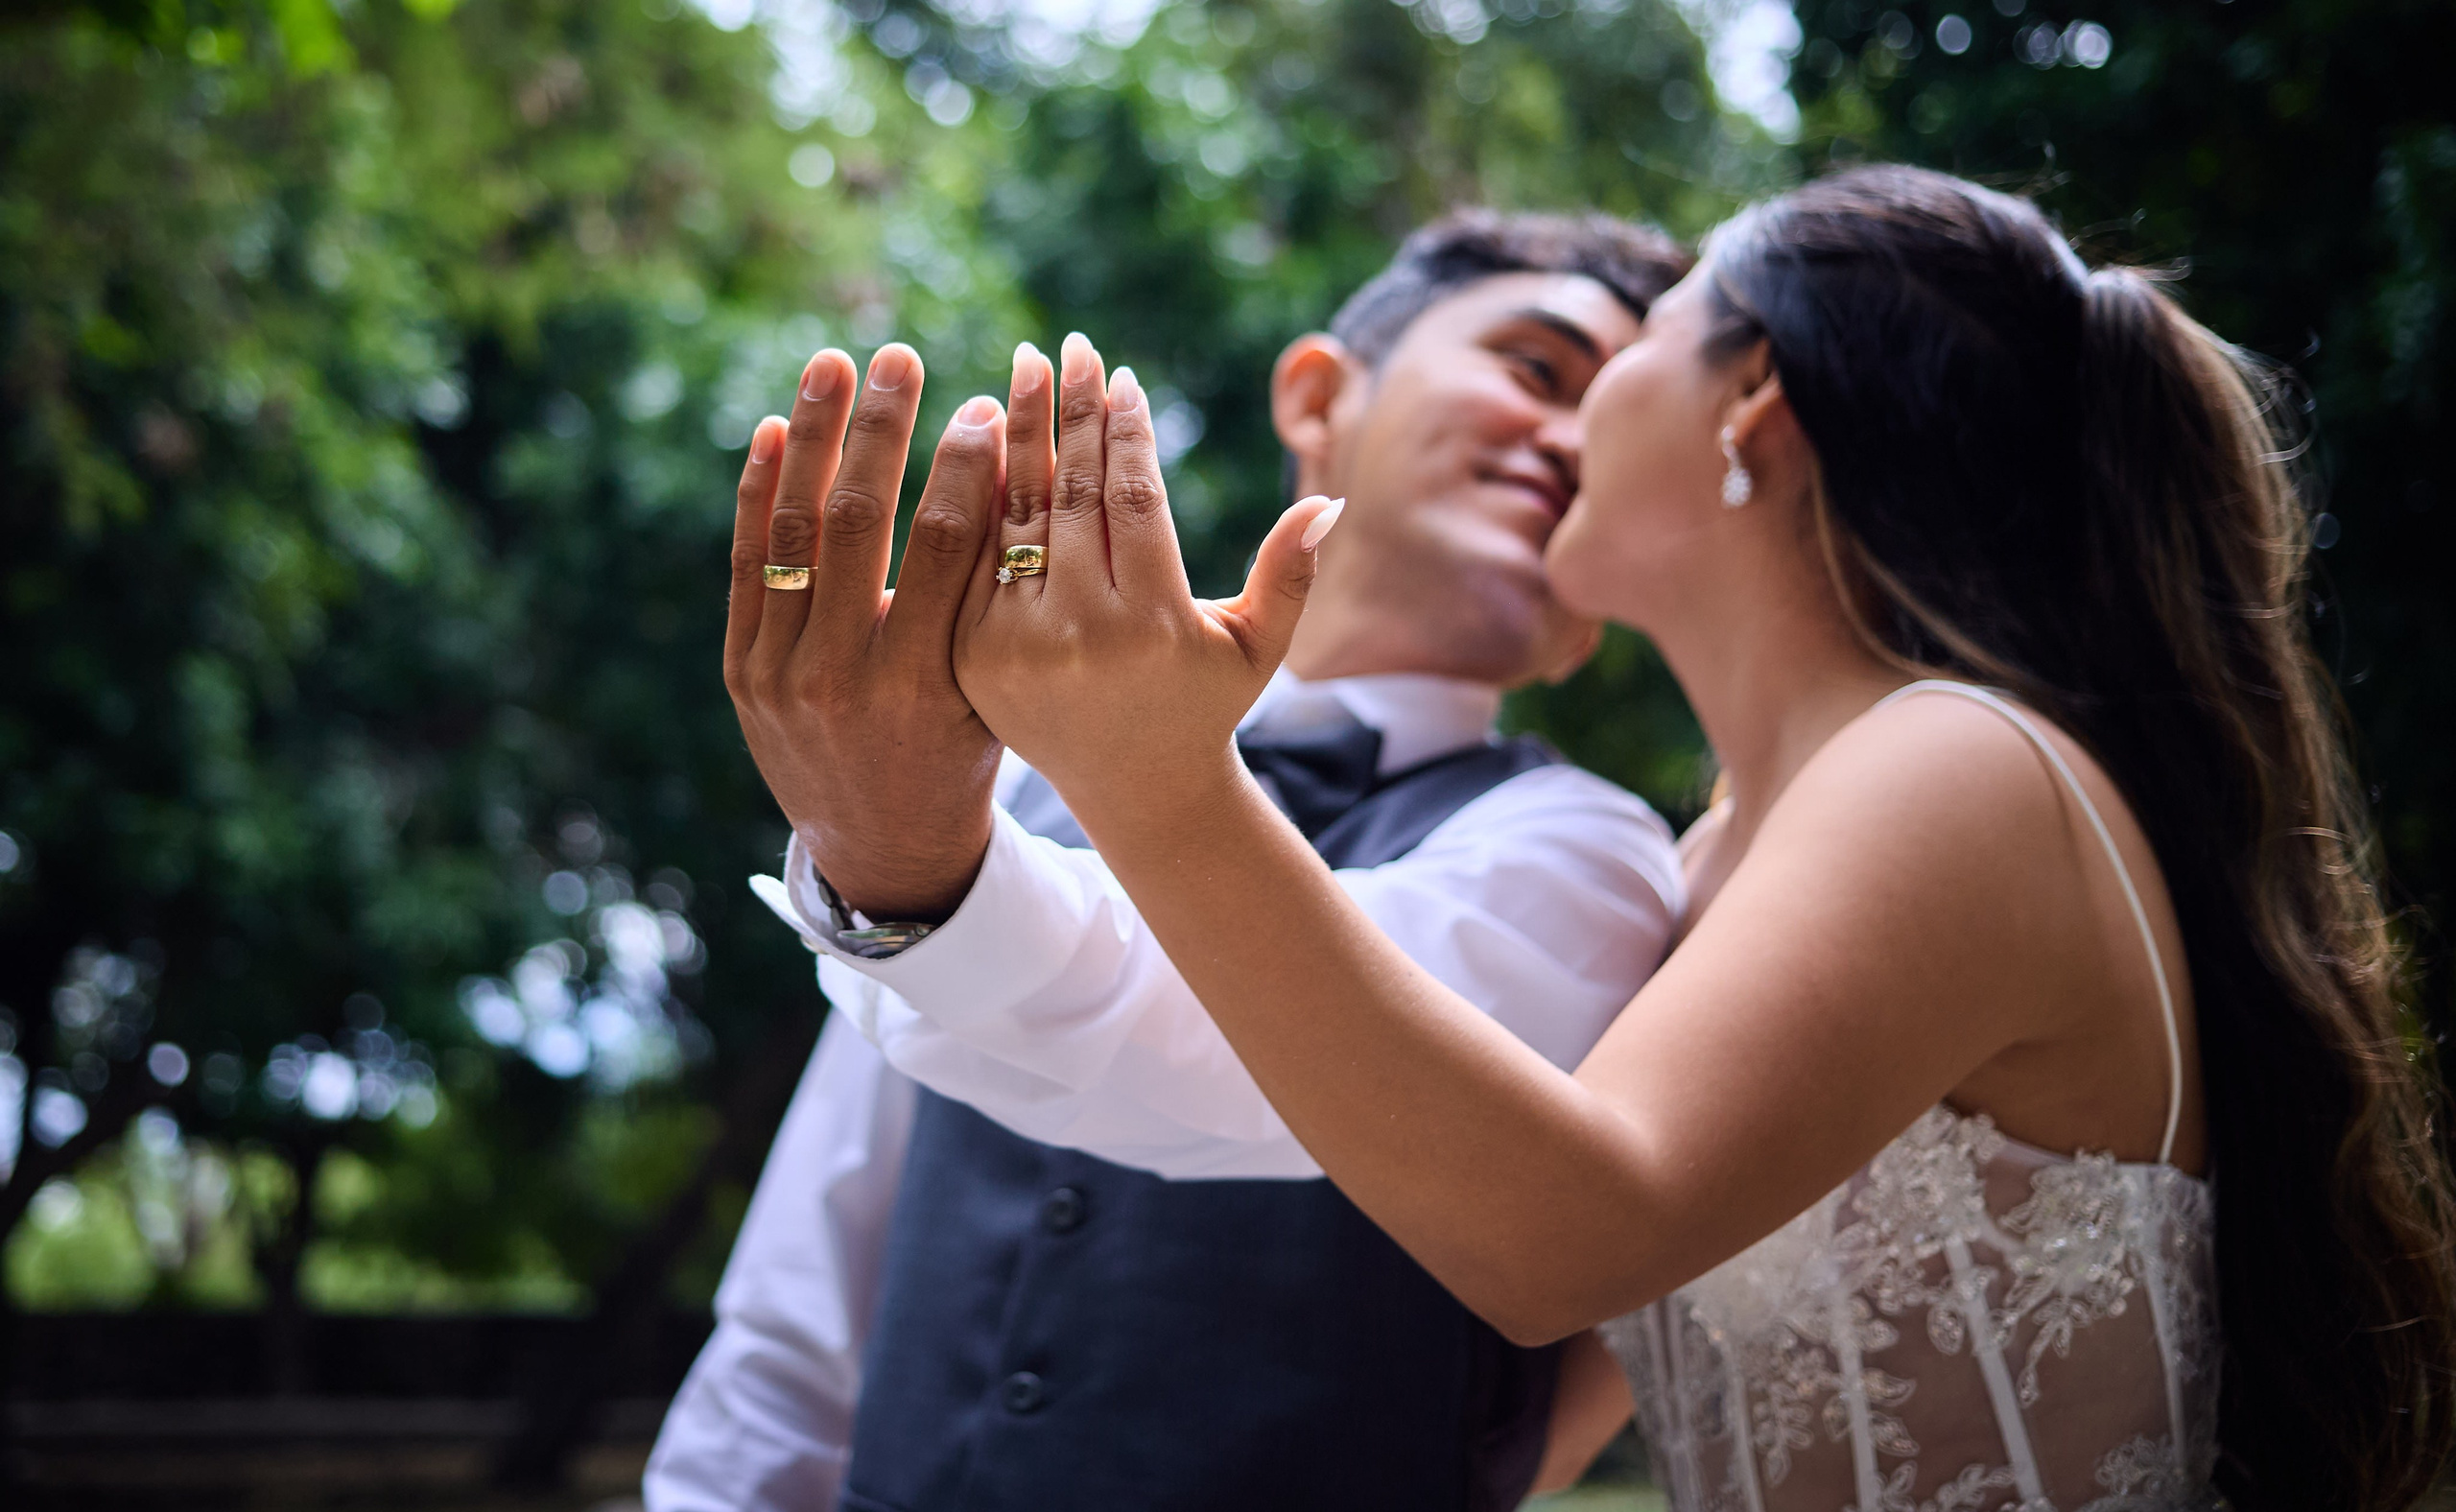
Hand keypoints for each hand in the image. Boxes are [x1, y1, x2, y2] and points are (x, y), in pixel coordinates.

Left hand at [722, 343, 1006, 920]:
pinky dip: (758, 493)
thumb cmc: (962, 756)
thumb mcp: (989, 686)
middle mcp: (842, 678)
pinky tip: (774, 431)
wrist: (885, 849)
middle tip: (896, 355)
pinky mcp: (742, 671)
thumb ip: (988, 593)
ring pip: (793, 532)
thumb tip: (1001, 461)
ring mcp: (779, 674)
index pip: (945, 549)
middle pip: (857, 523)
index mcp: (921, 686)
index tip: (981, 404)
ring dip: (812, 438)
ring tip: (832, 364)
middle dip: (879, 429)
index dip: (963, 466)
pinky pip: (747, 564)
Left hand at [951, 333, 1342, 836]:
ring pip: (1014, 517)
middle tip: (1066, 346)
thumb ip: (1290, 574)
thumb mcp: (1259, 647)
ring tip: (1020, 368)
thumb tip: (1328, 502)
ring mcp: (1017, 648)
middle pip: (1071, 497)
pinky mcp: (971, 655)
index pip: (1134, 502)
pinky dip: (977, 493)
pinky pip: (972, 557)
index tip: (1121, 376)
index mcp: (1156, 627)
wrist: (1132, 788)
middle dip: (1071, 412)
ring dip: (1015, 434)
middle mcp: (1082, 636)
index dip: (1126, 433)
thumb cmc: (1207, 702)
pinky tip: (982, 435)